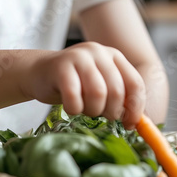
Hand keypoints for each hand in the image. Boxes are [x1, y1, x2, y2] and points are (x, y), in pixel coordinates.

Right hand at [24, 42, 145, 128]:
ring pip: (98, 94)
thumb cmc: (75, 84)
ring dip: (93, 110)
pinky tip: (72, 108)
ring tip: (85, 110)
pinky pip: (74, 96)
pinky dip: (75, 109)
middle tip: (101, 115)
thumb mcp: (101, 86)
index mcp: (114, 56)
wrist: (38, 72)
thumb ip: (119, 98)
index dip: (135, 108)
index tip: (129, 124)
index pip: (135, 84)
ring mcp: (79, 57)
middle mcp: (99, 52)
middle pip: (117, 91)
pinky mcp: (60, 67)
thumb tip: (137, 123)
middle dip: (111, 111)